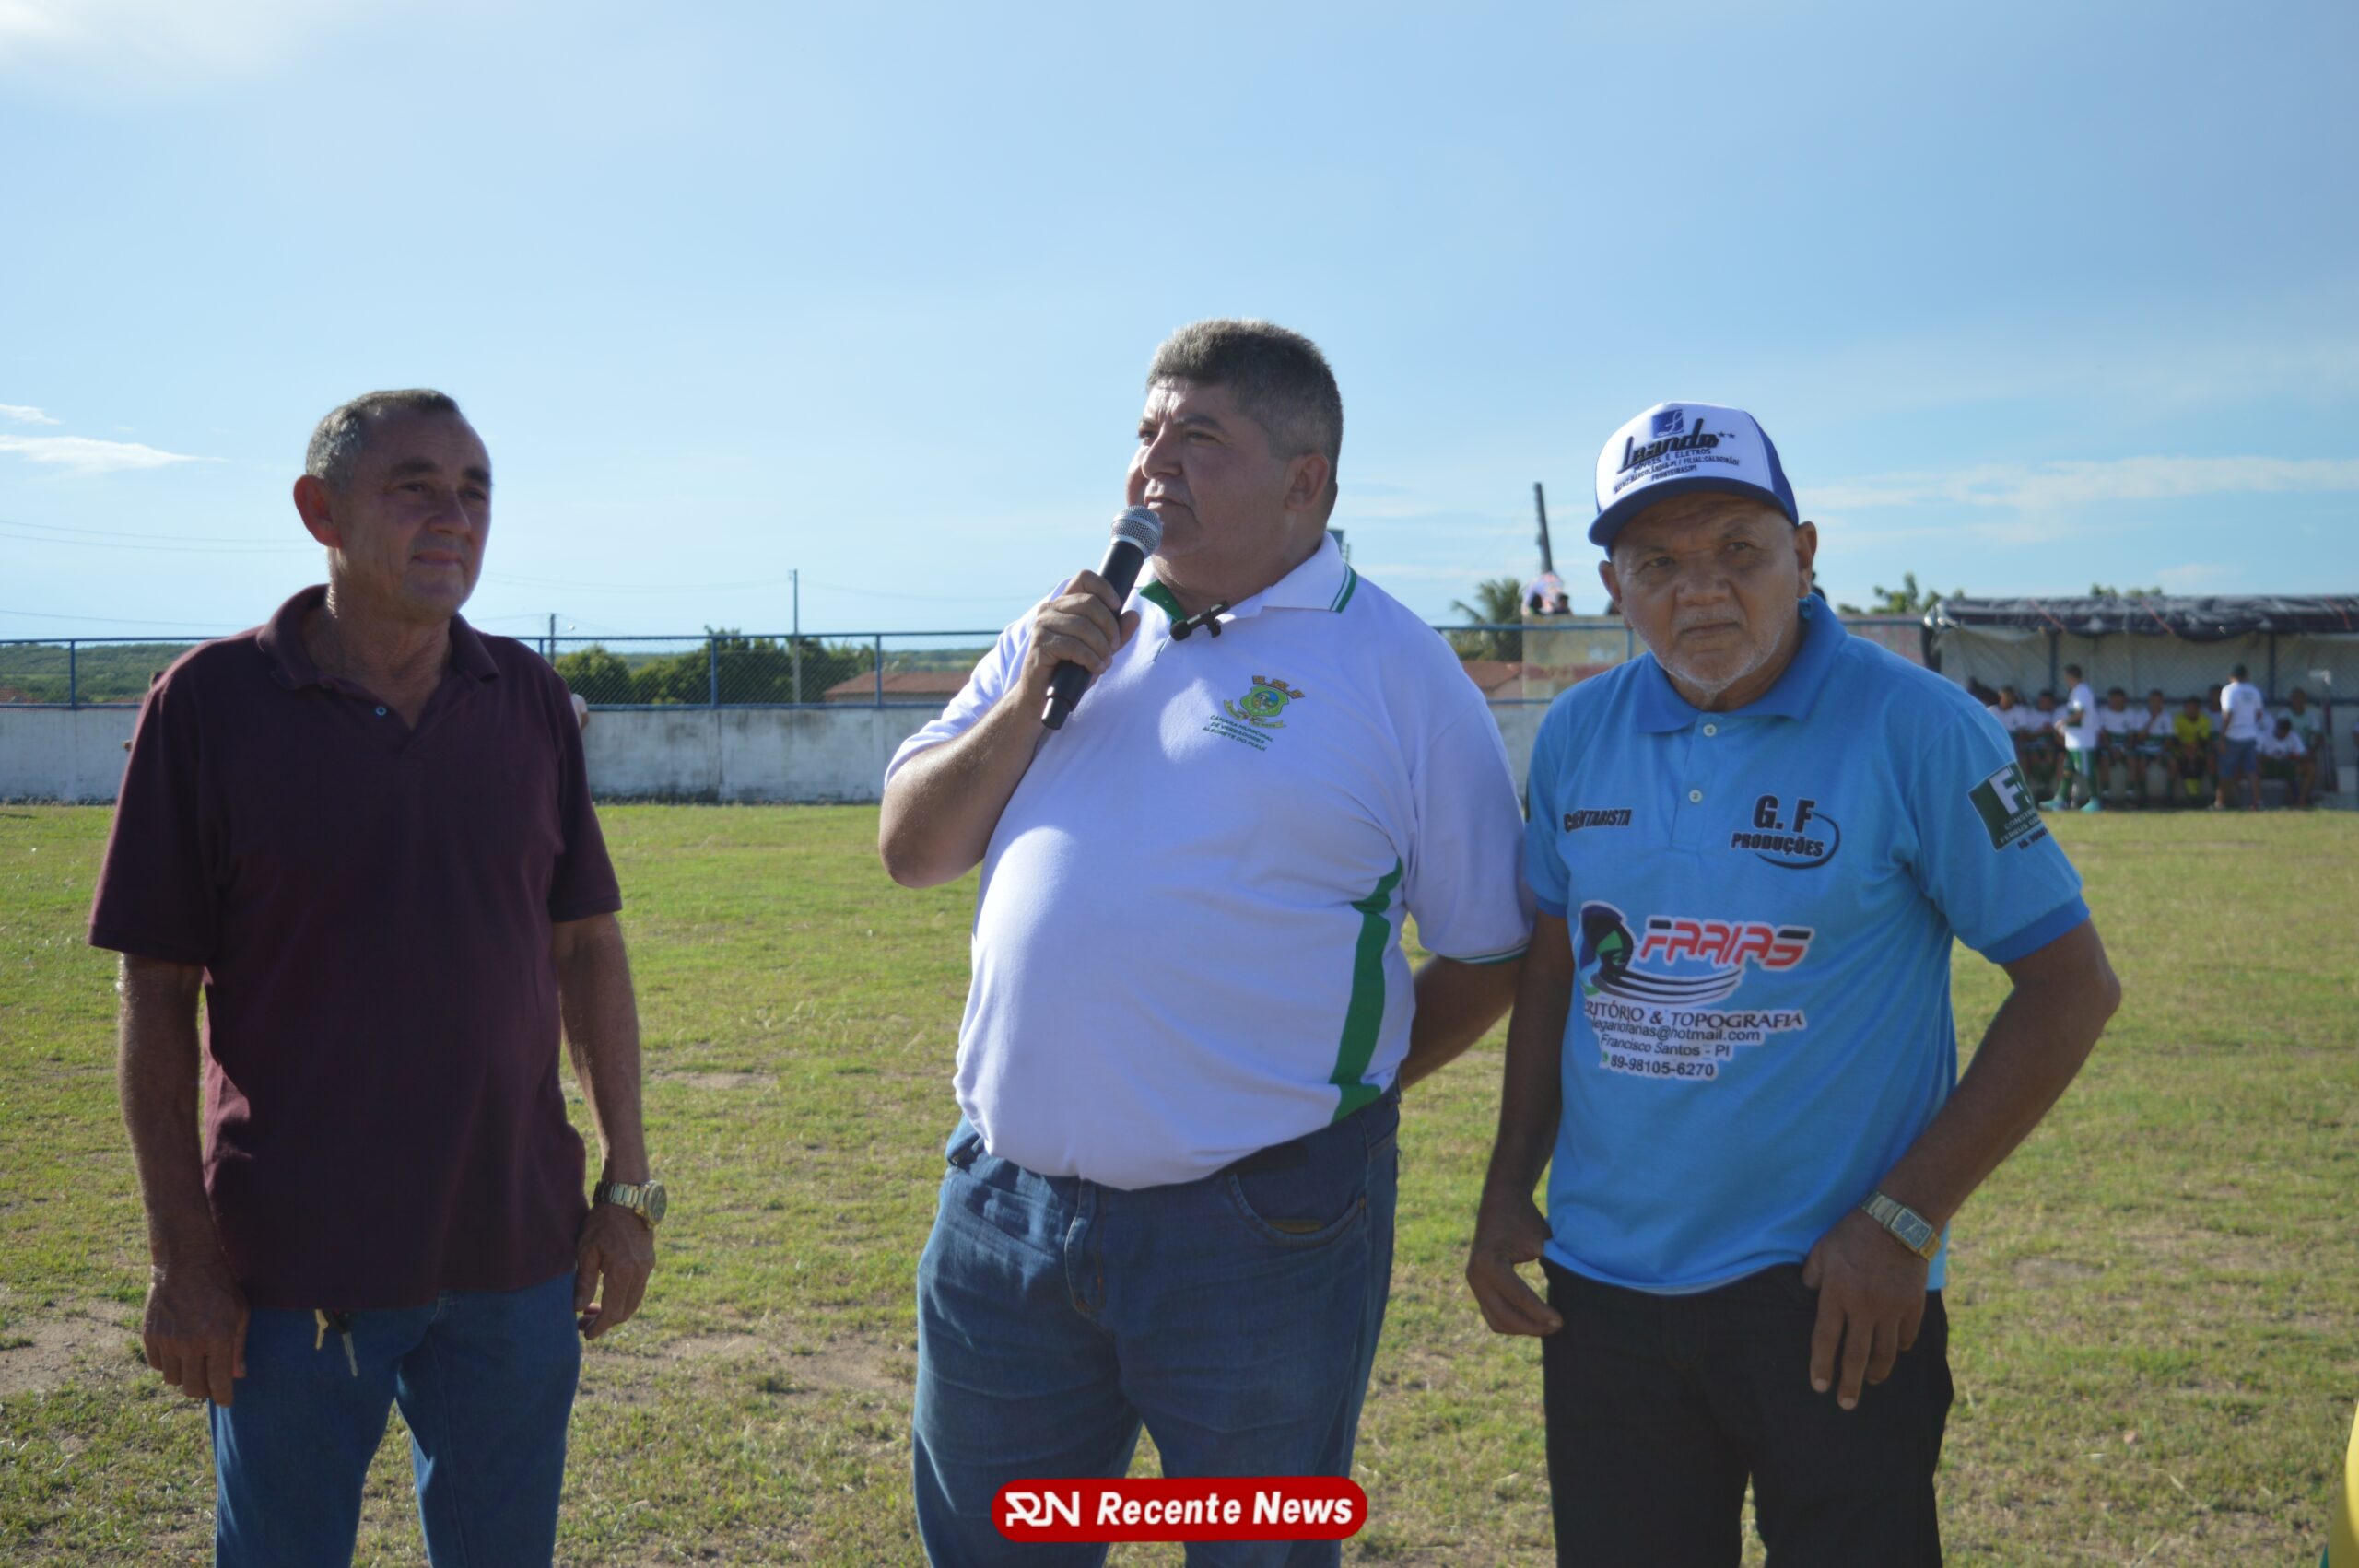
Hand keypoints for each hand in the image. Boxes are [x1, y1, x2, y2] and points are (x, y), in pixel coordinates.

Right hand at [143, 1261, 247, 1404]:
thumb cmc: (220, 1287)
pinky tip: (179, 1354)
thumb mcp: (240, 1312)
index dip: (223, 1397)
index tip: (227, 1402)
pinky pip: (157, 1366)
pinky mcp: (149, 1336)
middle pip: (192, 1388)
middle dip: (204, 1391)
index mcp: (217, 1337)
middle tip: (210, 1385)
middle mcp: (190, 1343)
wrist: (185, 1264)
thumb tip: (239, 1375)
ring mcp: (167, 1340)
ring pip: (173, 1380)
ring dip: (185, 1377)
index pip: (218, 1381)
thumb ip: (238, 1346)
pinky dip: (169, 1365)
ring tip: (195, 1365)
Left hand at [575, 1203, 655, 1338]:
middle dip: (605, 1322)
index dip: (599, 1327)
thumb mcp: (586, 1250)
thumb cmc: (602, 1221)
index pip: (612, 1311)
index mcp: (623, 1272)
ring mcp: (647, 1267)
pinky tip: (606, 1294)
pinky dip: (622, 1298)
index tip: (586, 1334)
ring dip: (615, 1311)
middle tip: (584, 1324)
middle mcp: (640, 1273)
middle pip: (625, 1311)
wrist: (628, 1197)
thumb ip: (584, 1281)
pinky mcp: (649, 1261)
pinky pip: (637, 1289)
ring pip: (633, 1301)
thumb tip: (578, 1309)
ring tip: (592, 1311)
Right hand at [1015, 570, 1139, 711]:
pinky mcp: (1040, 644)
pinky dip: (1091, 659)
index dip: (1105, 588)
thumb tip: (1133, 616)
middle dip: (1109, 627)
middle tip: (1114, 647)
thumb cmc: (1069, 670)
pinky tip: (1095, 668)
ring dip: (1101, 647)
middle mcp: (1050, 609)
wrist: (1043, 696)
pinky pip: (1074, 646)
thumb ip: (1117, 633)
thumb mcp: (1099, 649)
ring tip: (1104, 662)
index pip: (1084, 578)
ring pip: (1083, 626)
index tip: (1116, 606)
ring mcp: (1042, 625)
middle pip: (1089, 602)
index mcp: (1064, 604)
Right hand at [1465, 1189, 1562, 1335]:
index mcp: (1489, 1262)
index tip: (1561, 1321)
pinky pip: (1493, 1314)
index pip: (1517, 1296)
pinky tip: (1534, 1320)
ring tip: (1548, 1326)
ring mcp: (1473, 1281)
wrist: (1502, 1202)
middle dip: (1532, 1326)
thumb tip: (1566, 1298)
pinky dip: (1513, 1322)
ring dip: (1522, 1328)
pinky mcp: (1477, 1285)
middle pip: (1503, 1316)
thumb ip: (1549, 1269)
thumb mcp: (1540, 1242)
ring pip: (1496, 1320)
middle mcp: (1475, 1274)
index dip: (1540, 1312)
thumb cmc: (1525, 1219)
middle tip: (1558, 1327)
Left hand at [1800, 1209, 1929, 1409]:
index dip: (1822, 1366)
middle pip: (1856, 1356)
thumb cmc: (1853, 1234)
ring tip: (1871, 1381)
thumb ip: (1812, 1277)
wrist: (1898, 1221)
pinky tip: (1895, 1353)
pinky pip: (1906, 1337)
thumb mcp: (1821, 1251)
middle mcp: (1864, 1308)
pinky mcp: (1913, 1306)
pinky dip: (1900, 1348)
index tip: (1820, 1387)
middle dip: (1850, 1384)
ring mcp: (1891, 1310)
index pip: (1826, 1340)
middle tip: (1846, 1405)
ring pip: (1885, 1353)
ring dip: (1876, 1372)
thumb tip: (1806, 1297)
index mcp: (1837, 1295)